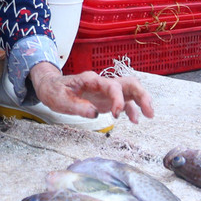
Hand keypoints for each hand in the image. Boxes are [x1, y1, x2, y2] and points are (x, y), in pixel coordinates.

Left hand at [28, 62, 155, 124]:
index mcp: (92, 80)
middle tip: (149, 111)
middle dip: (142, 95)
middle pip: (129, 83)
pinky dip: (132, 109)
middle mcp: (103, 83)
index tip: (116, 114)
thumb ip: (77, 106)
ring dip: (142, 100)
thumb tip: (94, 114)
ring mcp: (106, 91)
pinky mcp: (106, 99)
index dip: (118, 99)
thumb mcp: (60, 100)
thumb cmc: (54, 91)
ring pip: (130, 90)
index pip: (112, 86)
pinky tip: (135, 120)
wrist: (50, 87)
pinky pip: (124, 101)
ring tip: (149, 115)